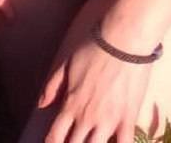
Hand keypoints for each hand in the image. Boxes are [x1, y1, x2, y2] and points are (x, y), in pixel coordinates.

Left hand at [37, 10, 153, 142]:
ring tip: (95, 141)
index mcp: (71, 105)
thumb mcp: (68, 63)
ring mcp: (108, 120)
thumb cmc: (96, 47)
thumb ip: (53, 85)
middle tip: (77, 140)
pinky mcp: (128, 117)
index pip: (54, 138)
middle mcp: (87, 118)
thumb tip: (42, 105)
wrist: (125, 39)